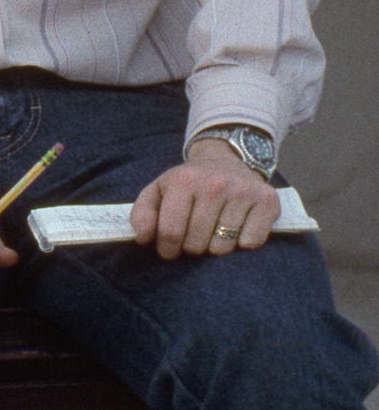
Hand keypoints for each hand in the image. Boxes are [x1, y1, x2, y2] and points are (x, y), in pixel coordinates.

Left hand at [130, 149, 280, 258]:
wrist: (226, 160)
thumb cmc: (189, 184)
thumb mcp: (159, 190)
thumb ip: (142, 213)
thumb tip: (143, 238)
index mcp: (184, 180)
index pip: (170, 233)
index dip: (167, 249)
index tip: (169, 249)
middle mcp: (215, 183)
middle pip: (197, 244)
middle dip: (191, 249)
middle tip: (193, 239)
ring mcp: (243, 191)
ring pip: (223, 247)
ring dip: (216, 248)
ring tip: (213, 232)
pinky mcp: (266, 201)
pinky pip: (251, 243)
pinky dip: (242, 244)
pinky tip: (237, 229)